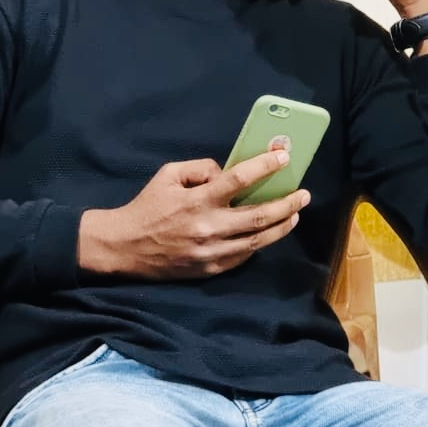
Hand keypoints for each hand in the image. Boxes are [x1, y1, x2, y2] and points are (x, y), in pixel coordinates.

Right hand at [78, 150, 309, 278]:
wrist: (125, 247)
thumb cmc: (147, 206)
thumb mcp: (168, 175)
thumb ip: (199, 168)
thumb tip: (226, 171)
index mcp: (198, 199)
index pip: (240, 179)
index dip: (265, 166)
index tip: (284, 157)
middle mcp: (209, 226)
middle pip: (259, 214)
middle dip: (286, 203)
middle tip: (303, 194)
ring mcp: (211, 251)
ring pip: (258, 239)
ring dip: (281, 226)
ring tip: (294, 214)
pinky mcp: (211, 269)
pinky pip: (243, 256)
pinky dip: (260, 243)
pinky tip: (270, 233)